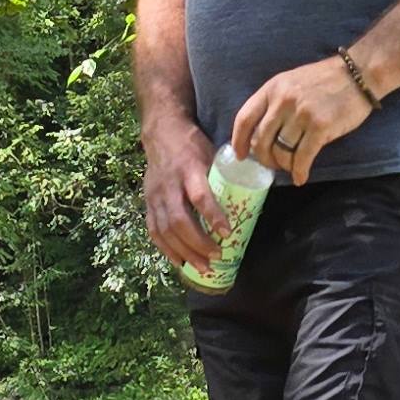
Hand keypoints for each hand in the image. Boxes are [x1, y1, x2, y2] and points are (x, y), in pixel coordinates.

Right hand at [143, 116, 222, 271]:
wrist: (161, 133)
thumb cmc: (192, 145)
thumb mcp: (211, 153)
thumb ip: (224, 176)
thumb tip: (250, 197)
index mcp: (189, 169)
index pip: (199, 196)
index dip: (213, 216)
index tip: (227, 233)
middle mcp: (170, 185)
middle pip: (179, 220)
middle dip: (198, 243)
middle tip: (217, 257)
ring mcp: (156, 196)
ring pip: (166, 230)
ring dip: (185, 252)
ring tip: (203, 267)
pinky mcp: (148, 203)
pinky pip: (155, 231)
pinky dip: (167, 250)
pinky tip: (181, 262)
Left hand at [231, 52, 373, 186]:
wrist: (359, 73)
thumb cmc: (325, 80)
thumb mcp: (291, 82)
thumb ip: (274, 103)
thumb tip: (260, 135)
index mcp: (272, 88)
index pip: (245, 118)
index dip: (239, 141)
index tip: (241, 156)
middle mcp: (283, 100)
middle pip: (261, 141)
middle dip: (264, 159)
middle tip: (272, 164)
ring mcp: (301, 114)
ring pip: (281, 152)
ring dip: (283, 166)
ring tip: (290, 168)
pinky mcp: (320, 127)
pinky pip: (302, 158)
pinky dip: (299, 172)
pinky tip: (301, 177)